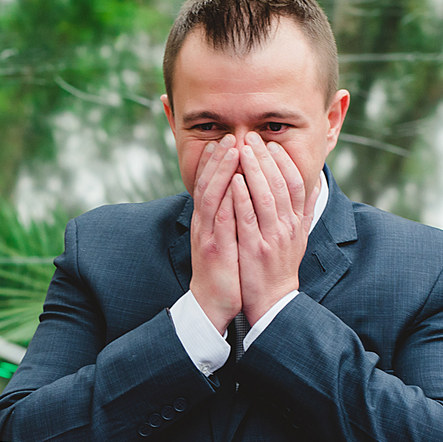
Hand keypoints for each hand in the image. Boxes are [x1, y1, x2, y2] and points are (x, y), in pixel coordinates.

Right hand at [190, 134, 241, 331]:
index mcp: (207, 222)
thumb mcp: (224, 241)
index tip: (226, 141)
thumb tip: (238, 198)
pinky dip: (228, 200)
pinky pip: (222, 220)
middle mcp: (204, 225)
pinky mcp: (217, 250)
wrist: (212, 304)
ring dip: (221, 172)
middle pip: (208, 185)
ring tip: (232, 150)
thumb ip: (229, 219)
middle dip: (219, 159)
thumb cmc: (223, 272)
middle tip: (229, 137)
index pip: (209, 186)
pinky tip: (236, 183)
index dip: (216, 163)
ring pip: (213, 197)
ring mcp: (209, 236)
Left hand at [230, 132, 317, 324]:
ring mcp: (272, 238)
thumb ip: (305, 211)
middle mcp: (288, 227)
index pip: (295, 184)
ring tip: (241, 150)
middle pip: (280, 185)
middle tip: (251, 138)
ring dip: (253, 171)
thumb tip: (314, 185)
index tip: (271, 145)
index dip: (284, 162)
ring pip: (265, 197)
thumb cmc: (280, 267)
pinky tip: (234, 180)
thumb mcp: (299, 238)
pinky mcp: (254, 249)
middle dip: (265, 158)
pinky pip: (248, 218)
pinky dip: (242, 197)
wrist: (273, 302)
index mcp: (297, 223)